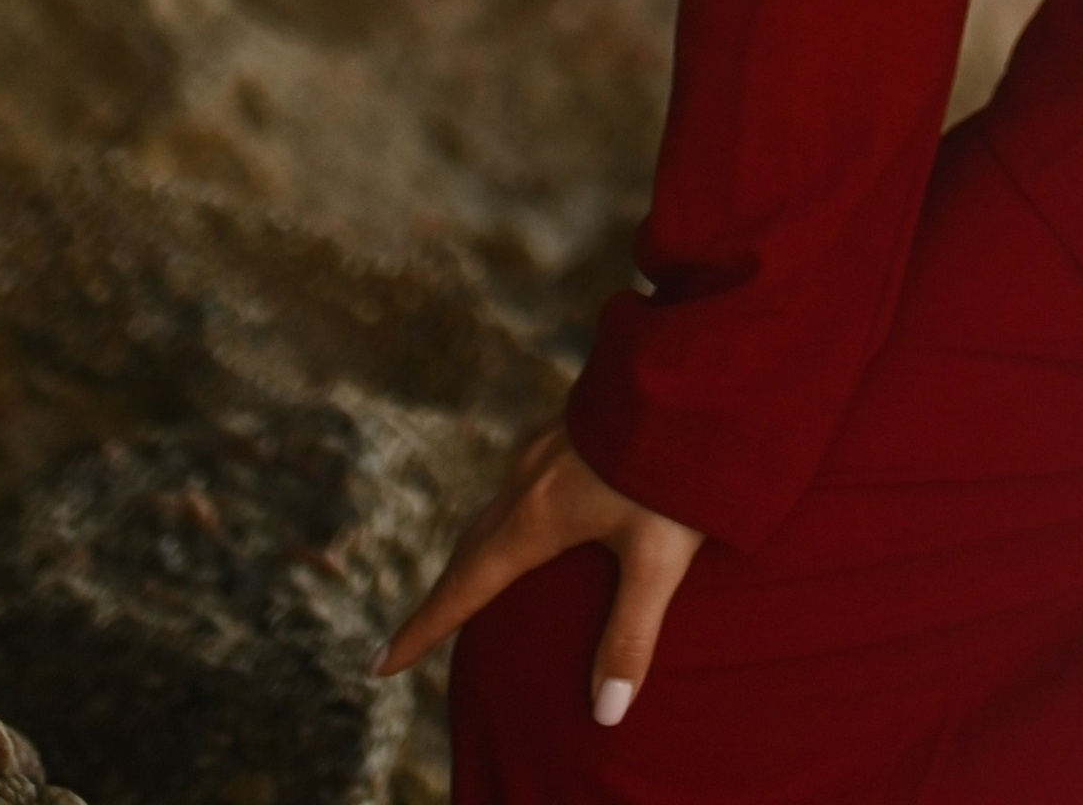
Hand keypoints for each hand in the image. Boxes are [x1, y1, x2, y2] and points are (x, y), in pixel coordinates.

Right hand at [375, 421, 703, 728]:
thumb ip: (631, 632)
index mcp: (536, 516)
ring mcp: (546, 446)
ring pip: (495, 510)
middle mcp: (527, 479)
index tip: (380, 664)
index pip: (466, 588)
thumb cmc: (681, 464)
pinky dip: (508, 515)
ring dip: (476, 551)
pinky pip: (522, 482)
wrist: (701, 367)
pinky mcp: (570, 423)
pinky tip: (532, 509)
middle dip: (444, 596)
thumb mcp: (659, 556)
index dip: (424, 630)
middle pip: (471, 549)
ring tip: (471, 579)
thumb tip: (606, 715)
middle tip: (414, 636)